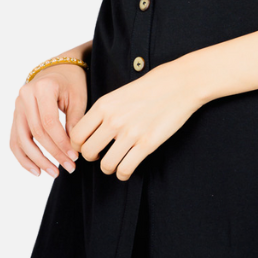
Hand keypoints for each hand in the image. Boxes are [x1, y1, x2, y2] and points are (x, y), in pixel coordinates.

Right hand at [11, 60, 88, 176]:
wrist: (59, 70)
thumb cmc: (72, 83)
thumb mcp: (78, 98)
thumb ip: (75, 121)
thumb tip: (73, 149)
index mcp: (42, 88)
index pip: (49, 122)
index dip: (61, 143)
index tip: (74, 157)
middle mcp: (25, 96)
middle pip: (36, 132)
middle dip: (53, 153)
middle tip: (68, 168)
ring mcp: (17, 106)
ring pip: (22, 139)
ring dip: (37, 160)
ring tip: (53, 173)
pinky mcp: (16, 115)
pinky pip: (15, 139)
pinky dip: (23, 157)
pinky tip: (36, 170)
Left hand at [70, 60, 201, 181]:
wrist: (181, 83)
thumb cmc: (154, 85)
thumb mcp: (121, 92)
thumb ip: (106, 110)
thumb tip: (94, 130)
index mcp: (104, 105)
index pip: (77, 134)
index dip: (80, 145)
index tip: (89, 145)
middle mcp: (113, 119)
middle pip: (88, 152)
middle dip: (93, 157)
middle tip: (102, 155)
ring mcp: (130, 133)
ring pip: (106, 165)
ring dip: (109, 168)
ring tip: (115, 163)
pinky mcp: (147, 144)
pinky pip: (125, 169)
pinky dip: (123, 173)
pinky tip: (127, 167)